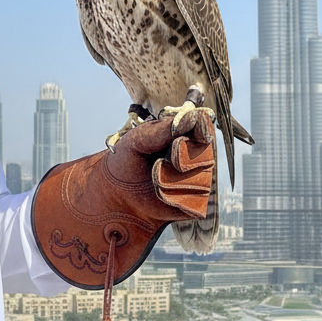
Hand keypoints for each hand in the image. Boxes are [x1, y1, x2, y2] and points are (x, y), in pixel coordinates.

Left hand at [31, 110, 215, 288]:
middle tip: (157, 161)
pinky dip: (172, 199)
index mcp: (188, 134)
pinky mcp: (196, 204)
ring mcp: (200, 180)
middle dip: (178, 157)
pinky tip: (160, 195)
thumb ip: (164, 129)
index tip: (178, 136)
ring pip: (199, 180)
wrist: (116, 192)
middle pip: (204, 155)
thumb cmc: (127, 160)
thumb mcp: (139, 139)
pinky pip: (194, 203)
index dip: (199, 131)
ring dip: (169, 181)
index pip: (206, 128)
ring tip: (154, 178)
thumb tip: (192, 116)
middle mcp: (199, 156)